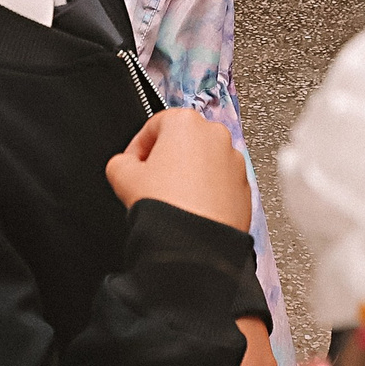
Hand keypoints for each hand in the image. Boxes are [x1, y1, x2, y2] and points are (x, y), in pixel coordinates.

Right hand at [104, 108, 250, 230]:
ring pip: (204, 162)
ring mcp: (234, 161)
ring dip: (188, 176)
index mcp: (186, 122)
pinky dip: (207, 192)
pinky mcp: (244, 186)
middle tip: (151, 183)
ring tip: (172, 200)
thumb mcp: (121, 176)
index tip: (132, 164)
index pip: (154, 126)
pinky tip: (191, 209)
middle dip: (166, 160)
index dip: (138, 148)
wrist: (194, 244)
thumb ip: (120, 162)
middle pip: (182, 141)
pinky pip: (220, 183)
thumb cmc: (166, 206)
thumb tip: (125, 165)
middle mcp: (215, 135)